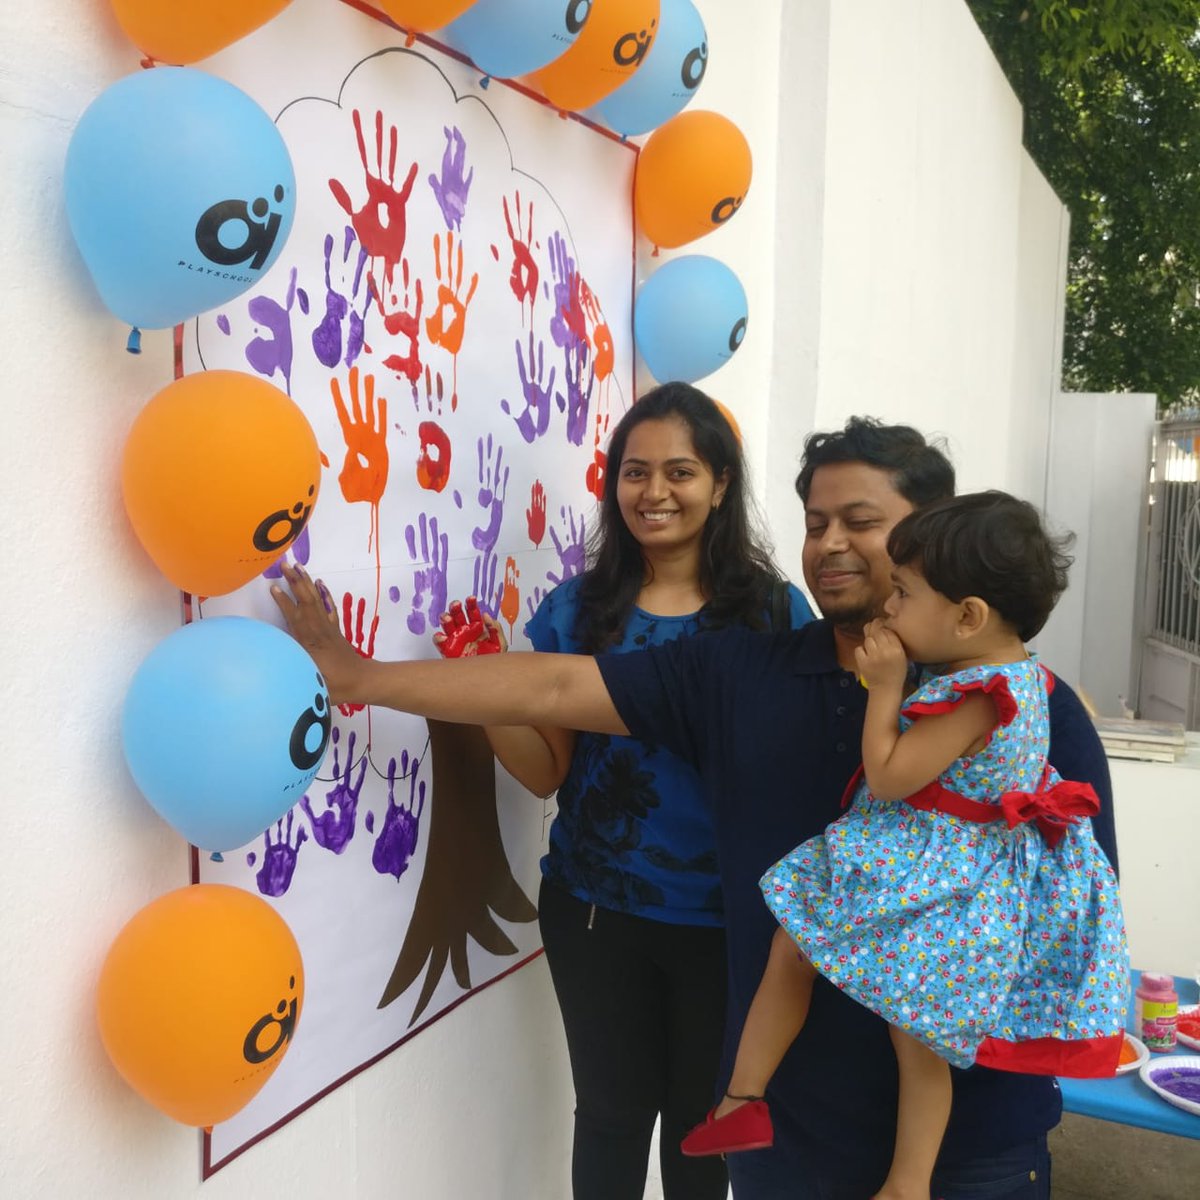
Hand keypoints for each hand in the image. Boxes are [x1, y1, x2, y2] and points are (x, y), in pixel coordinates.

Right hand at [271, 562, 367, 704]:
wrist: (363, 682)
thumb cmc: (336, 687)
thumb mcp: (311, 685)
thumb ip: (293, 673)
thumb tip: (273, 666)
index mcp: (310, 644)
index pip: (296, 619)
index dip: (284, 603)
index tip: (273, 587)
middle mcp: (319, 631)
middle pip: (306, 602)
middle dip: (295, 582)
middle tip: (285, 564)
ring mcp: (328, 628)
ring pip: (317, 601)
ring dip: (306, 582)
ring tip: (298, 566)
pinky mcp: (335, 629)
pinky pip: (329, 607)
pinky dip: (324, 594)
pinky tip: (319, 582)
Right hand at [433, 596, 503, 657]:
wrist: (486, 677)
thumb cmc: (493, 661)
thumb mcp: (500, 643)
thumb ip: (495, 628)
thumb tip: (486, 616)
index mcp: (477, 627)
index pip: (472, 612)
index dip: (471, 604)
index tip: (471, 599)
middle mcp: (465, 631)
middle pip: (457, 614)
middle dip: (455, 607)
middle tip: (456, 605)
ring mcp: (455, 640)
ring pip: (446, 624)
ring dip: (445, 618)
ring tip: (448, 618)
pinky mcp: (447, 651)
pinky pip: (440, 641)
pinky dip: (438, 637)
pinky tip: (443, 636)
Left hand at [854, 620, 908, 690]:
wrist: (886, 689)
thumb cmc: (896, 672)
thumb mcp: (901, 656)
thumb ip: (894, 642)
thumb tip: (883, 626)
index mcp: (897, 650)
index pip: (888, 631)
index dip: (884, 628)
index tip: (882, 629)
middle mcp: (885, 651)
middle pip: (877, 632)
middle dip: (875, 630)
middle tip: (874, 632)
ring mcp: (873, 657)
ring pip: (867, 639)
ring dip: (869, 642)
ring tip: (872, 648)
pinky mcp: (863, 662)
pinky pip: (859, 649)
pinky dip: (861, 651)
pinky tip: (866, 655)